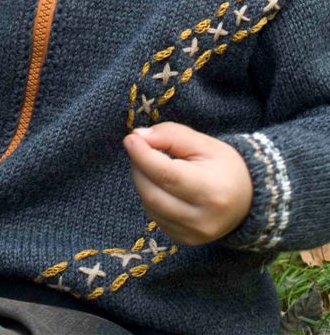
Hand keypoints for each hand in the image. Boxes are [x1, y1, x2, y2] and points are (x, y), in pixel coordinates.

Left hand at [123, 122, 252, 245]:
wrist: (247, 199)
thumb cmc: (224, 166)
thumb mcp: (203, 143)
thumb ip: (171, 135)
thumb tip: (137, 137)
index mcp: (211, 191)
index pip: (167, 175)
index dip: (143, 156)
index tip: (130, 139)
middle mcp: (201, 219)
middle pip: (152, 193)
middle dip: (139, 167)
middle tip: (140, 148)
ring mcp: (191, 234)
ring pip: (149, 205)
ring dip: (142, 181)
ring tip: (151, 164)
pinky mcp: (183, 240)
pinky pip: (153, 216)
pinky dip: (150, 196)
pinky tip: (161, 184)